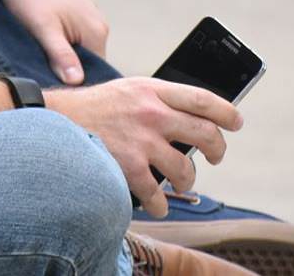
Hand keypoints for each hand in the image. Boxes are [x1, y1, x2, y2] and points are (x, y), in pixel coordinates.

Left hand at [0, 0, 109, 86]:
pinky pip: (72, 38)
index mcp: (96, 33)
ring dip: (60, 59)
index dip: (74, 88)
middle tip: (41, 77)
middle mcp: (99, 25)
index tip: (52, 93)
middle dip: (66, 73)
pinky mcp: (76, 11)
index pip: (94, 76)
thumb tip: (78, 82)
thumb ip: (61, 55)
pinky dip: (58, 44)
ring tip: (38, 59)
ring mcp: (89, 17)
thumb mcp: (42, 27)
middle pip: (87, 64)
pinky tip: (40, 43)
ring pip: (78, 51)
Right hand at [47, 77, 240, 216]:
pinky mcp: (129, 166)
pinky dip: (161, 204)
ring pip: (185, 169)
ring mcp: (142, 141)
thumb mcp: (129, 90)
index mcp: (153, 90)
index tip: (236, 122)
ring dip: (188, 180)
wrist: (56, 122)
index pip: (203, 99)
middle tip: (216, 156)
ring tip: (182, 181)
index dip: (227, 112)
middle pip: (204, 133)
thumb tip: (189, 118)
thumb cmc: (94, 108)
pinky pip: (158, 194)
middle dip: (217, 149)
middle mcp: (153, 113)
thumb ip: (157, 99)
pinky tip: (158, 204)